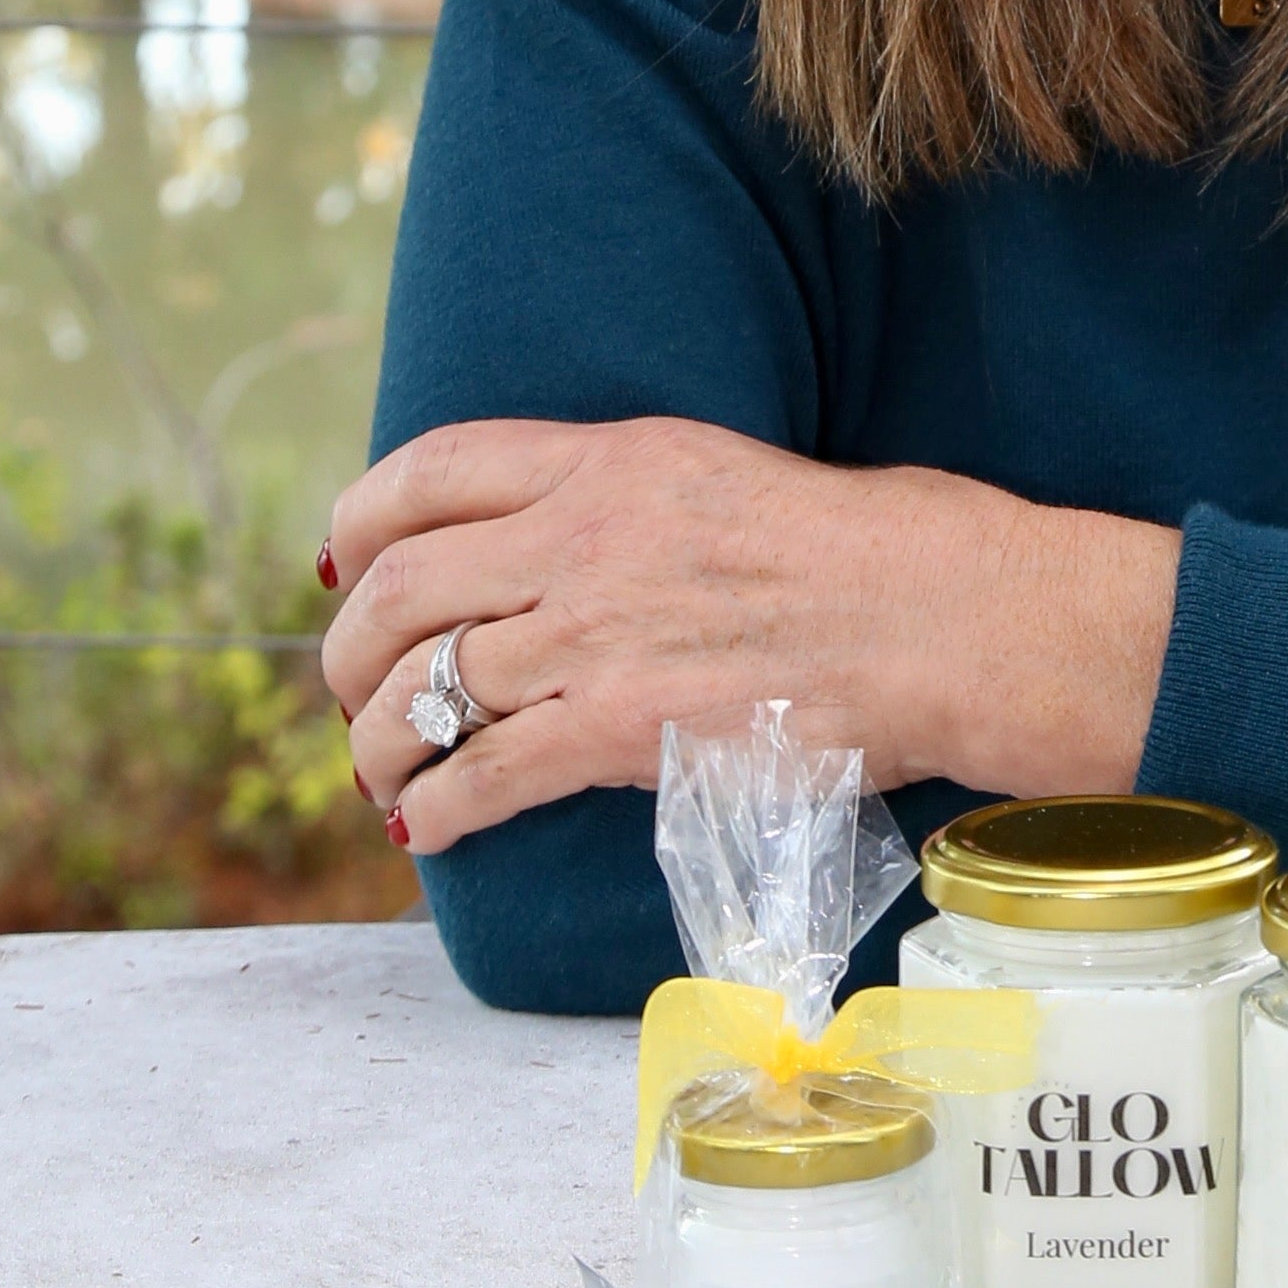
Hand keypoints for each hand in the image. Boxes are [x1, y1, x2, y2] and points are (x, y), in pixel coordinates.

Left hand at [317, 418, 1179, 857]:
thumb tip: (578, 553)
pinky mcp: (617, 728)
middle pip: (397, 589)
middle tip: (351, 695)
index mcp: (611, 460)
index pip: (428, 469)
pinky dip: (436, 808)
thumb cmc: (874, 547)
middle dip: (348, 655)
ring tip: (381, 774)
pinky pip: (479, 774)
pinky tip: (429, 827)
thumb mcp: (727, 472)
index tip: (344, 569)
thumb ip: (631, 503)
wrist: (944, 618)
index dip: (359, 524)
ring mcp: (595, 632)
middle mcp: (582, 536)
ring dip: (377, 745)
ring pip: (420, 690)